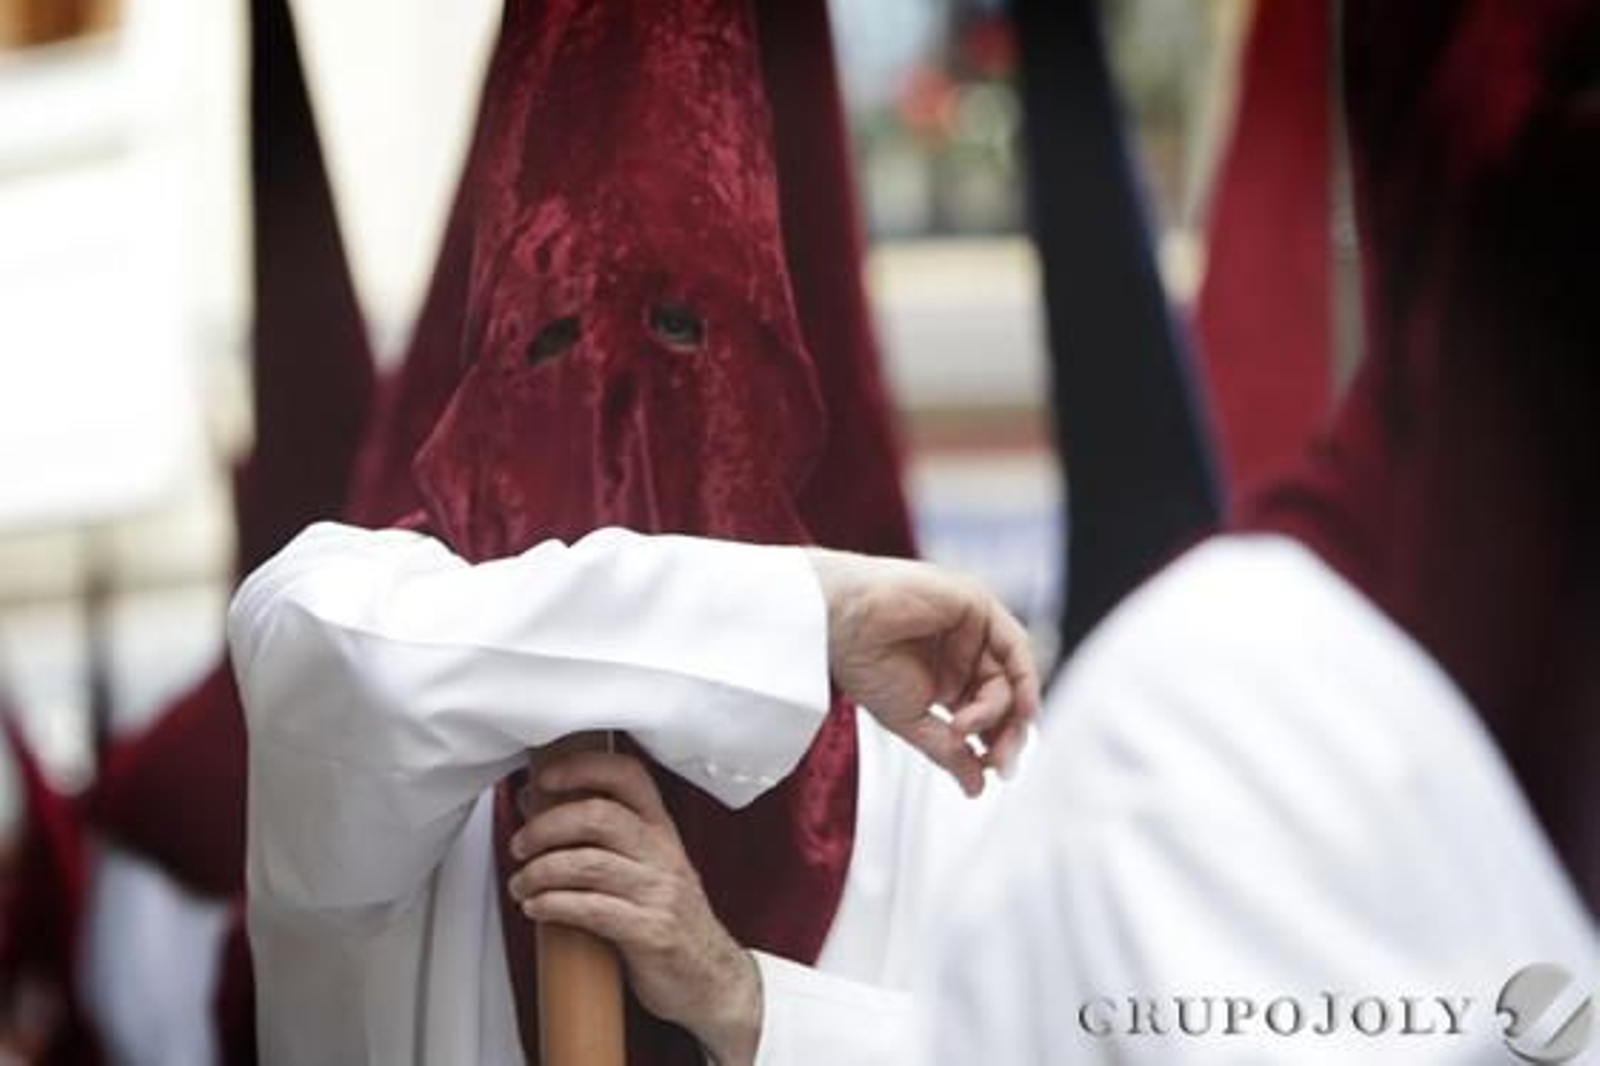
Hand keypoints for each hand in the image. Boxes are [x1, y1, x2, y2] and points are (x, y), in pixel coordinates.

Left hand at [508, 751, 760, 1065]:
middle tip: (520, 844)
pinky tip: (536, 907)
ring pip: (589, 863)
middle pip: (598, 816)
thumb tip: (536, 803)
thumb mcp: (643, 865)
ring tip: (521, 883)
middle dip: (546, 826)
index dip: (583, 768)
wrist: (711, 978)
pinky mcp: (650, 932)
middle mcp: (663, 853)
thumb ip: (596, 834)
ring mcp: (660, 892)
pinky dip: (553, 904)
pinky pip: (592, 909)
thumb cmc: (666, 917)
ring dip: (540, 870)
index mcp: (661, 829)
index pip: (628, 776)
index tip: (544, 777)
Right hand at [806, 549, 1038, 795]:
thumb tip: (976, 787)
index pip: (986, 713)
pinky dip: (1023, 678)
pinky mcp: (977, 606)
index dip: (995, 742)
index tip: (991, 771)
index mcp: (946, 677)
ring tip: (967, 728)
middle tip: (997, 762)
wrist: (840, 624)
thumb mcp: (910, 720)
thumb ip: (948, 751)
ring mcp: (972, 629)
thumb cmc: (860, 661)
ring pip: (1010, 676)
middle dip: (1006, 733)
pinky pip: (1014, 645)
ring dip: (1002, 711)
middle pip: (1006, 696)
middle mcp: (963, 652)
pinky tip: (1019, 707)